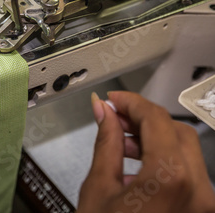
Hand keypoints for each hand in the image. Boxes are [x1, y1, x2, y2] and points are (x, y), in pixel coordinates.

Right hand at [77, 91, 214, 212]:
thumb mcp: (99, 187)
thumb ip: (106, 143)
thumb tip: (105, 112)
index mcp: (171, 180)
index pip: (157, 119)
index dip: (132, 102)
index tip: (114, 99)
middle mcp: (198, 192)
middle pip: (177, 132)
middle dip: (144, 119)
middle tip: (116, 115)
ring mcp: (202, 204)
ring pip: (185, 152)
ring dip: (154, 139)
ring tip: (122, 141)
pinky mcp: (199, 210)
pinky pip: (188, 174)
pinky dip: (164, 160)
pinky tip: (137, 163)